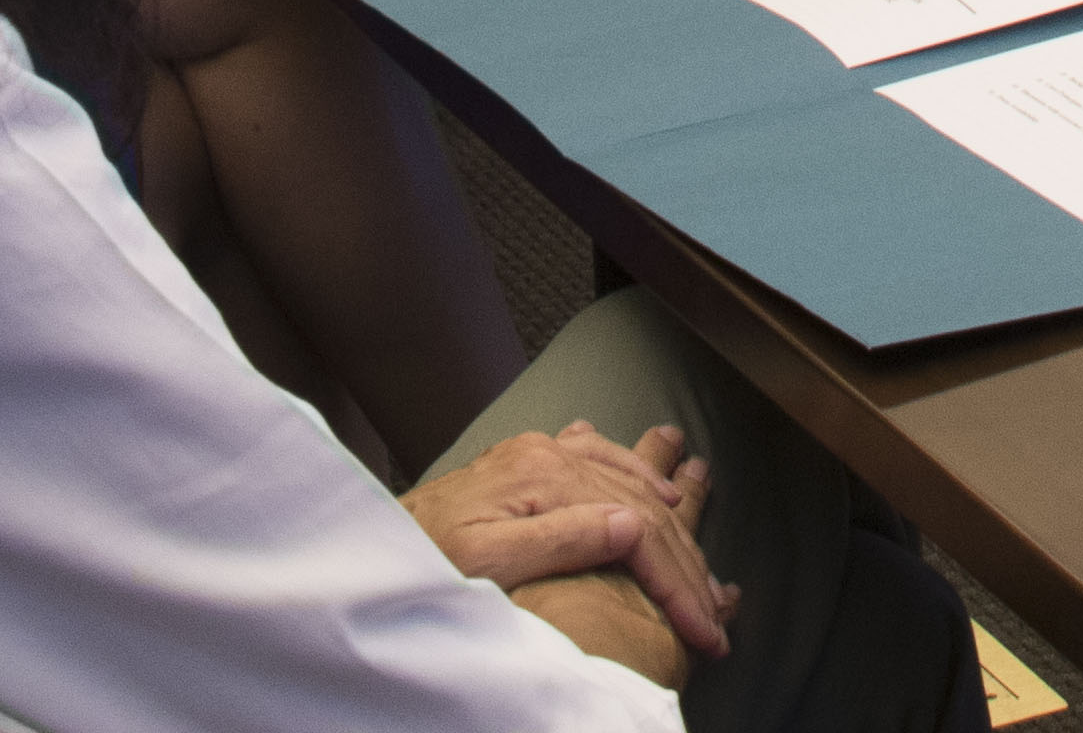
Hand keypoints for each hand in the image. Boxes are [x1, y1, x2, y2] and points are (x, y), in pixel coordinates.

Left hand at [406, 418, 730, 671]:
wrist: (369, 540)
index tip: (702, 630)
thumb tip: (634, 524)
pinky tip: (659, 489)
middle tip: (713, 619)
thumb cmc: (420, 559)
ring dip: (675, 526)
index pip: (636, 532)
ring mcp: (539, 452)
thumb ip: (559, 539)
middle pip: (642, 510)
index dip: (676, 584)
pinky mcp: (528, 460)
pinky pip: (601, 458)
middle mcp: (548, 455)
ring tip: (706, 567)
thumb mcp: (485, 562)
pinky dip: (639, 477)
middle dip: (686, 568)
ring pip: (631, 483)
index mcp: (544, 478)